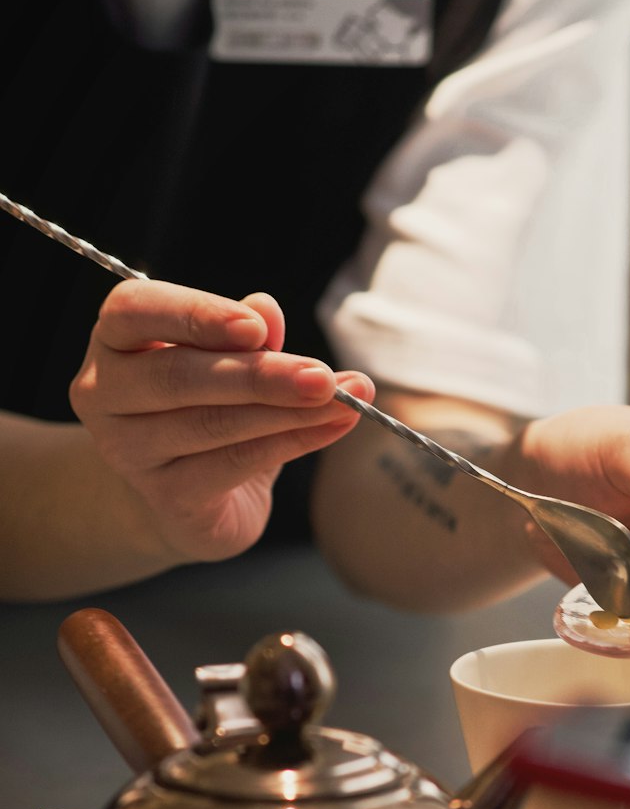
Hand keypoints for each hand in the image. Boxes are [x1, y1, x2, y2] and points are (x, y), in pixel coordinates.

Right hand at [70, 279, 374, 561]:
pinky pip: (236, 463)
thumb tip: (266, 308)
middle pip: (178, 376)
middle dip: (259, 374)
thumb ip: (243, 337)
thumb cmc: (204, 411)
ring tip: (345, 401)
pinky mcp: (168, 496)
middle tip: (321, 376)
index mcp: (115, 341)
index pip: (134, 311)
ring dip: (288, 411)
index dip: (195, 315)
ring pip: (213, 424)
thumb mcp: (225, 364)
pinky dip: (292, 442)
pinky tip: (332, 427)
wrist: (186, 500)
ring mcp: (129, 450)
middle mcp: (105, 393)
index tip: (256, 327)